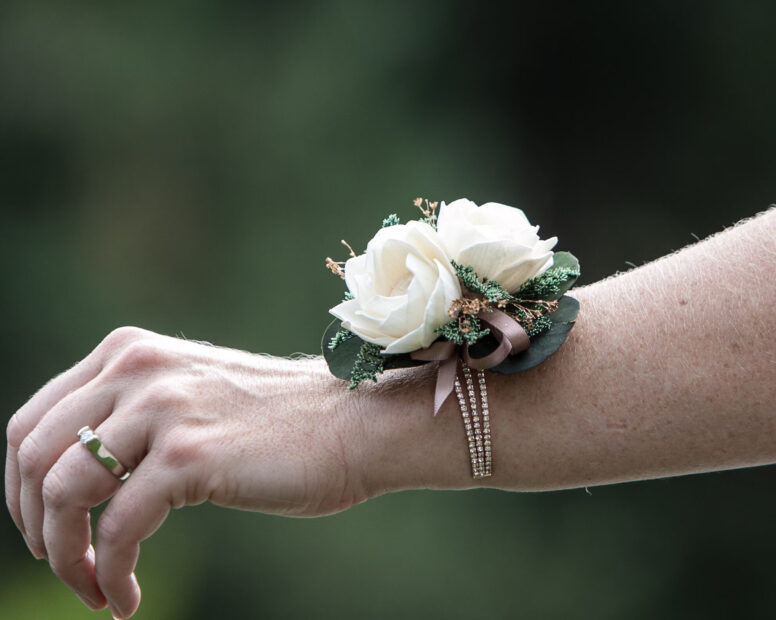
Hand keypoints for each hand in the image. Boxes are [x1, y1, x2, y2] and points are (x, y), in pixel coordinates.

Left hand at [5, 327, 367, 617]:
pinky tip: (126, 598)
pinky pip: (116, 531)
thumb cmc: (280, 424)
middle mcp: (136, 368)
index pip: (31, 423)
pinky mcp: (188, 455)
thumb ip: (132, 417)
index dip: (20, 490)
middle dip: (34, 528)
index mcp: (129, 352)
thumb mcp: (190, 398)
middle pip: (30, 458)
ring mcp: (161, 408)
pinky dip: (110, 575)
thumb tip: (69, 481)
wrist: (354, 424)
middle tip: (66, 567)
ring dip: (66, 559)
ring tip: (95, 590)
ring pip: (60, 495)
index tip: (45, 531)